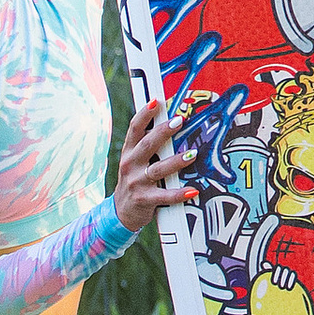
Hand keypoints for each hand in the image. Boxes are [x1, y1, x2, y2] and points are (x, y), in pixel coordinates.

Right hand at [114, 98, 196, 232]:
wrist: (121, 212)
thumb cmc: (135, 180)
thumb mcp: (135, 160)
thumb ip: (147, 144)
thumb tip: (168, 121)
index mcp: (129, 151)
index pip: (134, 129)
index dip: (144, 114)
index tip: (155, 101)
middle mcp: (130, 165)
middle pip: (147, 145)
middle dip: (163, 132)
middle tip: (179, 121)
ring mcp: (136, 182)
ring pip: (157, 169)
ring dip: (175, 161)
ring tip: (192, 154)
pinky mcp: (144, 199)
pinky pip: (164, 196)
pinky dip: (178, 193)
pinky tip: (192, 190)